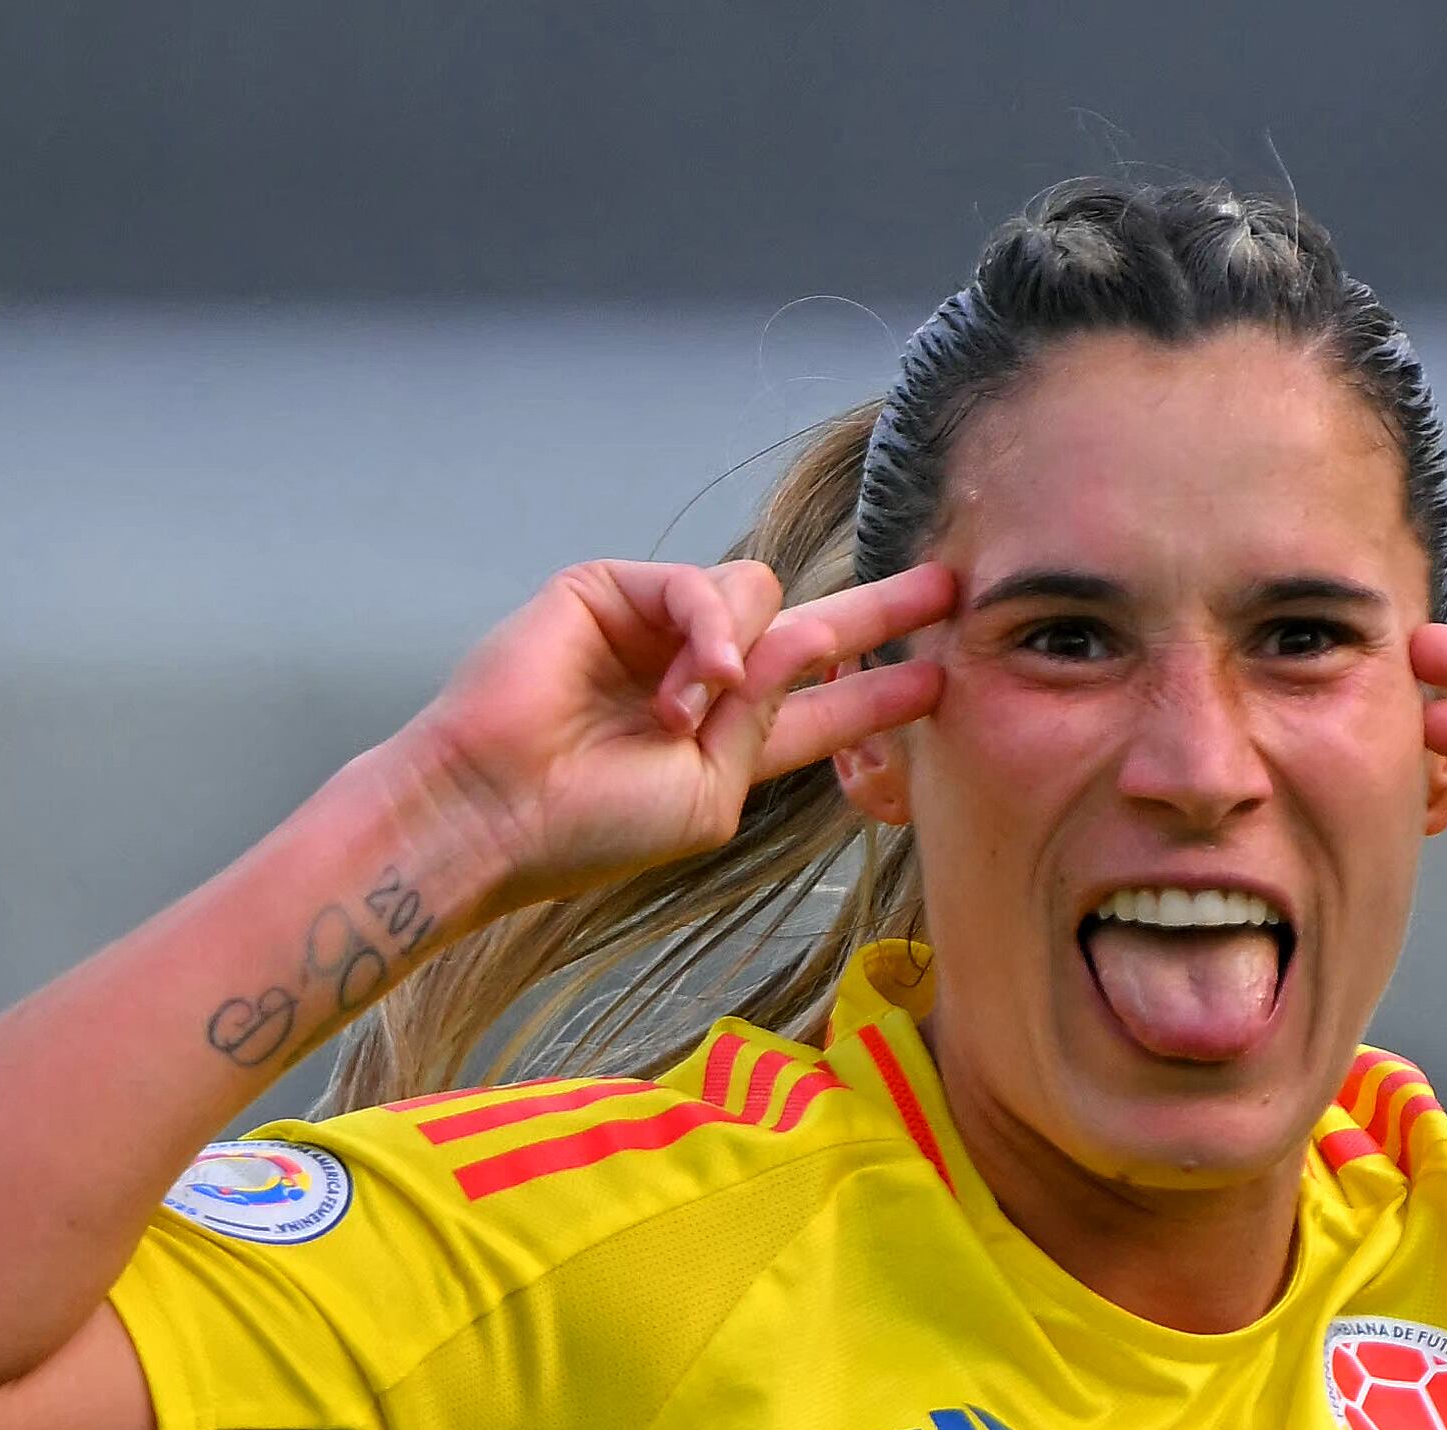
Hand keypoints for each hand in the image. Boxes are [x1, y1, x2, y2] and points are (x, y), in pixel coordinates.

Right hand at [404, 557, 955, 910]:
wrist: (498, 812)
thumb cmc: (593, 827)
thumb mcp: (712, 794)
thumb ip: (768, 725)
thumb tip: (810, 643)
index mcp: (729, 739)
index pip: (823, 708)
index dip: (881, 692)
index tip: (942, 676)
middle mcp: (700, 677)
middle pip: (809, 628)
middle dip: (879, 610)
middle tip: (948, 588)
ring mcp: (655, 630)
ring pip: (755, 595)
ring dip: (737, 657)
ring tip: (681, 715)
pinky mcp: (611, 590)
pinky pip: (697, 584)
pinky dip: (705, 629)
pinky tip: (689, 679)